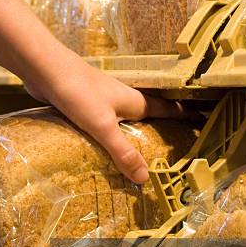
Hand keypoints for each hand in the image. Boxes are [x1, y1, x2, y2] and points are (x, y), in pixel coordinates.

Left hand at [23, 47, 185, 183]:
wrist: (44, 68)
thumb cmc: (78, 92)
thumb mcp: (103, 125)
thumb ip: (123, 151)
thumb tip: (145, 178)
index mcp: (134, 102)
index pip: (167, 110)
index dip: (184, 117)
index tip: (201, 123)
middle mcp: (122, 100)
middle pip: (148, 116)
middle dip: (160, 130)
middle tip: (170, 151)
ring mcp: (102, 101)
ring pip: (124, 120)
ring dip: (132, 135)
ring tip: (139, 155)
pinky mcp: (83, 105)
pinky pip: (102, 124)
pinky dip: (108, 136)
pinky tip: (102, 149)